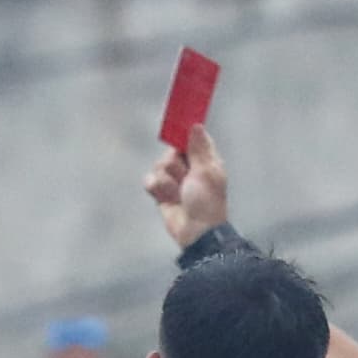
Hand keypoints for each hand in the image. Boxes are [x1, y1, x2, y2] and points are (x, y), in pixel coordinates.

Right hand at [143, 125, 226, 247]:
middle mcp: (190, 168)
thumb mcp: (206, 172)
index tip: (177, 132)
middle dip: (174, 164)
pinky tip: (167, 198)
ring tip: (178, 193)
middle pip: (171, 152)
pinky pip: (150, 180)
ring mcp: (175, 180)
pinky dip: (156, 188)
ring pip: (159, 166)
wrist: (195, 232)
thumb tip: (196, 125)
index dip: (184, 136)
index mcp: (205, 161)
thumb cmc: (207, 203)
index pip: (192, 139)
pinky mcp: (162, 192)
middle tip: (184, 177)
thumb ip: (198, 148)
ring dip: (167, 180)